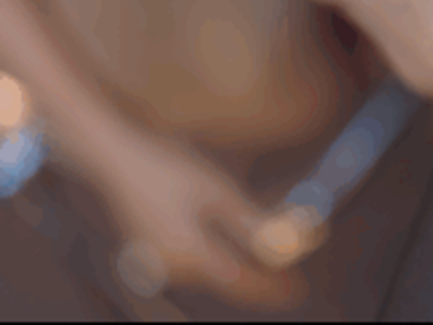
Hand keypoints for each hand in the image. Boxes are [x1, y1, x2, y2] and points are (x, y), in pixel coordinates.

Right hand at [96, 128, 303, 308]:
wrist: (117, 159)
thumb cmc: (167, 169)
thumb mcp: (218, 191)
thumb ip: (250, 222)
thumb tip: (281, 245)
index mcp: (190, 255)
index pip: (241, 283)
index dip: (271, 289)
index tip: (297, 291)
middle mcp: (173, 267)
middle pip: (227, 280)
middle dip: (259, 275)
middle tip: (289, 270)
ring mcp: (159, 263)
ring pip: (211, 271)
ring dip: (239, 264)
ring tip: (265, 253)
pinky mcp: (153, 253)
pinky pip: (194, 261)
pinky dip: (218, 255)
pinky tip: (231, 241)